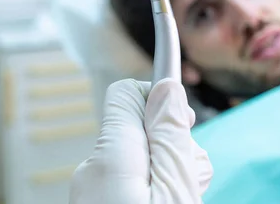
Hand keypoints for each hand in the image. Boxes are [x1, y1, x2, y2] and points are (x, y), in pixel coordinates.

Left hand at [69, 78, 212, 203]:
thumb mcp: (175, 189)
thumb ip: (171, 137)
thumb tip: (166, 87)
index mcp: (110, 155)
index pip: (128, 93)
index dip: (163, 100)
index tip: (186, 125)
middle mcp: (94, 167)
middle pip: (144, 130)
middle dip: (175, 148)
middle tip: (186, 183)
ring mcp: (93, 191)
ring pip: (144, 159)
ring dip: (169, 173)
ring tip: (177, 200)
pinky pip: (134, 183)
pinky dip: (156, 191)